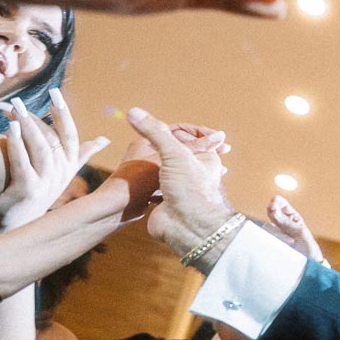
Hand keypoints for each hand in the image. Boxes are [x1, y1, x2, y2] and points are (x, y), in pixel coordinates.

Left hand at [0, 91, 108, 232]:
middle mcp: (62, 173)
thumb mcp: (63, 174)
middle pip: (54, 140)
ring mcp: (47, 183)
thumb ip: (81, 155)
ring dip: (28, 127)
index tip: (55, 94)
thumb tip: (105, 140)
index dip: (63, 114)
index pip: (70, 135)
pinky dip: (18, 145)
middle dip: (39, 118)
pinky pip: (24, 164)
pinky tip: (11, 130)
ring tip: (15, 109)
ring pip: (42, 149)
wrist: (19, 224)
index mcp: (69, 165)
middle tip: (22, 101)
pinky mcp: (28, 191)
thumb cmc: (39, 194)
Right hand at [100, 124, 229, 222]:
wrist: (186, 228)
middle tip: (144, 136)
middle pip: (176, 151)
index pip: (193, 135)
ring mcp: (179, 186)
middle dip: (161, 144)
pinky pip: (153, 186)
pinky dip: (145, 181)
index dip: (178, 128)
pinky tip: (134, 176)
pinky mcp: (166, 200)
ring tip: (138, 153)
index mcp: (206, 158)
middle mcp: (194, 171)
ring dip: (151, 162)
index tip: (159, 126)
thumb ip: (155, 132)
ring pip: (163, 168)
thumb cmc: (189, 190)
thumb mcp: (174, 154)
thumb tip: (133, 111)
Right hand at [264, 195, 324, 263]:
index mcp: (292, 217)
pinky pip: (266, 238)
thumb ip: (285, 222)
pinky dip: (274, 240)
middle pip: (271, 213)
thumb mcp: (299, 232)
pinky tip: (283, 245)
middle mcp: (281, 223)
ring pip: (267, 226)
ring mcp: (275, 233)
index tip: (273, 202)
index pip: (281, 204)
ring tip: (291, 241)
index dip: (277, 201)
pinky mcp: (271, 243)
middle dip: (272, 212)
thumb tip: (273, 209)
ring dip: (278, 232)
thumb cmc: (307, 247)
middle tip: (272, 210)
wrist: (307, 265)